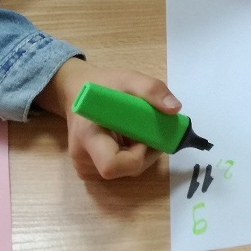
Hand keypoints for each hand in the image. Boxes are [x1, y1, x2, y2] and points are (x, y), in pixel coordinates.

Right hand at [35, 57, 181, 179]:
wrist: (76, 92)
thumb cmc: (102, 86)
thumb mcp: (129, 79)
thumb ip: (152, 90)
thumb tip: (174, 109)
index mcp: (87, 137)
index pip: (112, 166)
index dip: (137, 155)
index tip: (144, 134)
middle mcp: (82, 159)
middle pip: (124, 170)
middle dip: (145, 152)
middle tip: (149, 129)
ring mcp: (85, 167)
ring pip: (125, 172)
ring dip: (140, 153)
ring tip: (136, 130)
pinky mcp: (91, 169)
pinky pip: (120, 170)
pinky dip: (131, 155)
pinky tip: (128, 138)